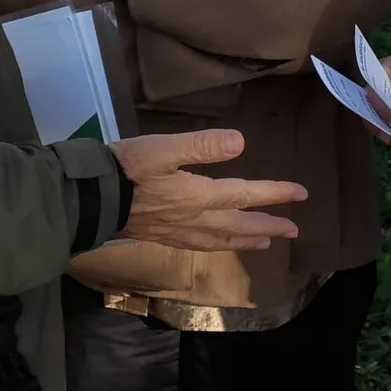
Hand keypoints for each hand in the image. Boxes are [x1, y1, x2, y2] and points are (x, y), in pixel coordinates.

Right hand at [110, 129, 307, 251]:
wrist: (89, 198)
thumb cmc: (125, 167)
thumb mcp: (163, 148)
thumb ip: (202, 146)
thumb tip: (240, 143)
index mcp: (198, 196)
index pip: (245, 195)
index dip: (275, 194)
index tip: (302, 195)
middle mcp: (193, 219)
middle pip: (238, 225)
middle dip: (268, 226)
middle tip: (294, 231)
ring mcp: (177, 231)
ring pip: (221, 240)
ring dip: (247, 241)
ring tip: (265, 243)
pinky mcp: (162, 236)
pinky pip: (200, 246)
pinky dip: (218, 247)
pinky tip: (218, 245)